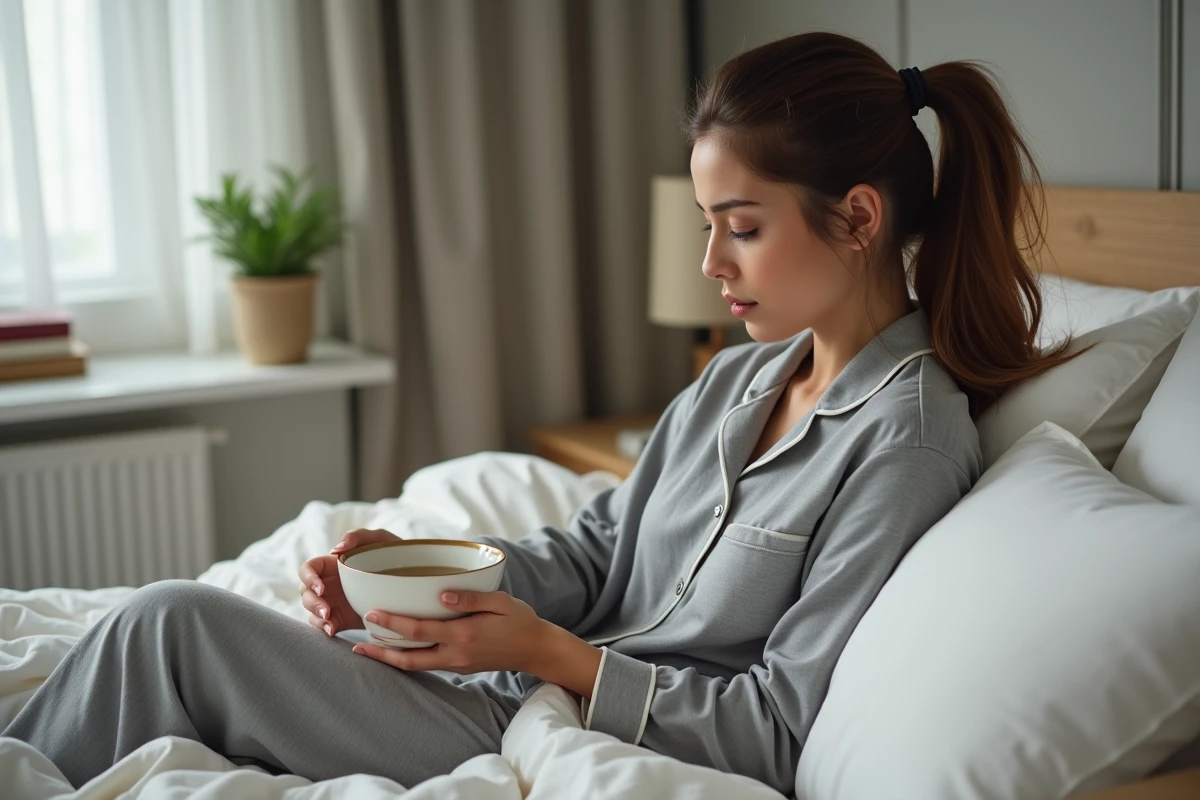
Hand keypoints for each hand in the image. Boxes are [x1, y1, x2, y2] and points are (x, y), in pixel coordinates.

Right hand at [299, 528, 398, 636]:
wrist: (410, 582)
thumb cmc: (394, 554)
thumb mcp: (379, 539)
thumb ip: (357, 536)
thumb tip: (336, 549)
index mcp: (331, 564)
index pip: (308, 569)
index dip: (308, 578)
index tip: (321, 588)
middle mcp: (328, 583)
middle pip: (306, 592)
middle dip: (312, 602)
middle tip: (327, 611)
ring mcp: (333, 602)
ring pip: (311, 610)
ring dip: (317, 617)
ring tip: (329, 622)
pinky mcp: (341, 618)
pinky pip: (325, 625)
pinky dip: (325, 628)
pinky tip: (333, 630)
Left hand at [354, 590, 603, 696]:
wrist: (536, 650)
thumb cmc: (520, 620)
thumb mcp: (501, 602)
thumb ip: (472, 598)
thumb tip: (443, 594)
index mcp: (464, 635)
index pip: (420, 630)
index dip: (393, 623)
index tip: (372, 613)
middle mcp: (456, 654)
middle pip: (409, 658)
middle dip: (381, 651)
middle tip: (356, 643)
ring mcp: (456, 664)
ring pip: (415, 666)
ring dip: (389, 658)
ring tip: (366, 650)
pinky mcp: (458, 667)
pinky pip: (426, 664)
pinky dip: (406, 658)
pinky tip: (395, 649)